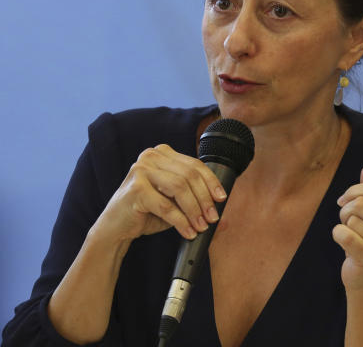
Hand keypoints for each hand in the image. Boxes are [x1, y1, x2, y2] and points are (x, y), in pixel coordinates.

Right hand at [92, 144, 225, 243]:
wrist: (114, 228)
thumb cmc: (147, 213)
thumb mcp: (175, 204)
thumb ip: (196, 204)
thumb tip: (223, 219)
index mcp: (163, 154)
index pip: (195, 165)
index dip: (211, 182)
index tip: (221, 198)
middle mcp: (151, 157)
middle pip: (189, 176)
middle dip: (204, 199)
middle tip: (212, 218)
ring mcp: (141, 170)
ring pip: (180, 189)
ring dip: (194, 210)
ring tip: (201, 226)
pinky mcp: (135, 189)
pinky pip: (166, 206)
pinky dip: (181, 221)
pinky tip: (188, 232)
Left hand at [333, 165, 362, 291]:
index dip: (353, 190)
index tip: (345, 200)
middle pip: (361, 203)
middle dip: (346, 209)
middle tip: (347, 220)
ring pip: (352, 220)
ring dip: (343, 224)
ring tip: (350, 234)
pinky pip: (345, 235)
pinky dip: (338, 235)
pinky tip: (344, 242)